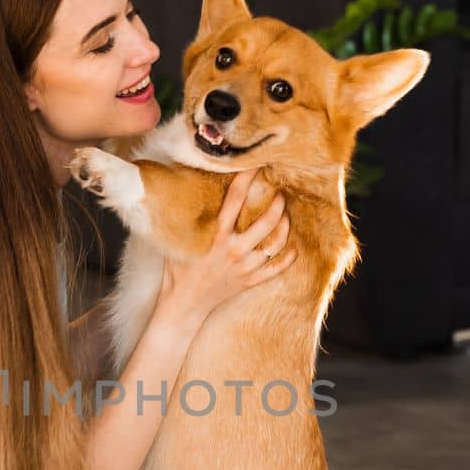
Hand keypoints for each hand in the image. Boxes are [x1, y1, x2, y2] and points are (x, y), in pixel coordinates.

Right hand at [158, 169, 295, 326]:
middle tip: (279, 193)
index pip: (235, 200)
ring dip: (284, 226)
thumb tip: (178, 191)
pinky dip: (287, 258)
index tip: (255, 165)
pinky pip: (275, 269)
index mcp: (216, 237)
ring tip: (285, 215)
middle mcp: (234, 250)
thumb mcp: (176, 240)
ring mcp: (245, 267)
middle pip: (266, 222)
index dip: (246, 179)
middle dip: (276, 204)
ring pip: (275, 244)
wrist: (183, 304)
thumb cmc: (176, 270)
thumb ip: (184, 219)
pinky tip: (293, 248)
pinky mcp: (249, 281)